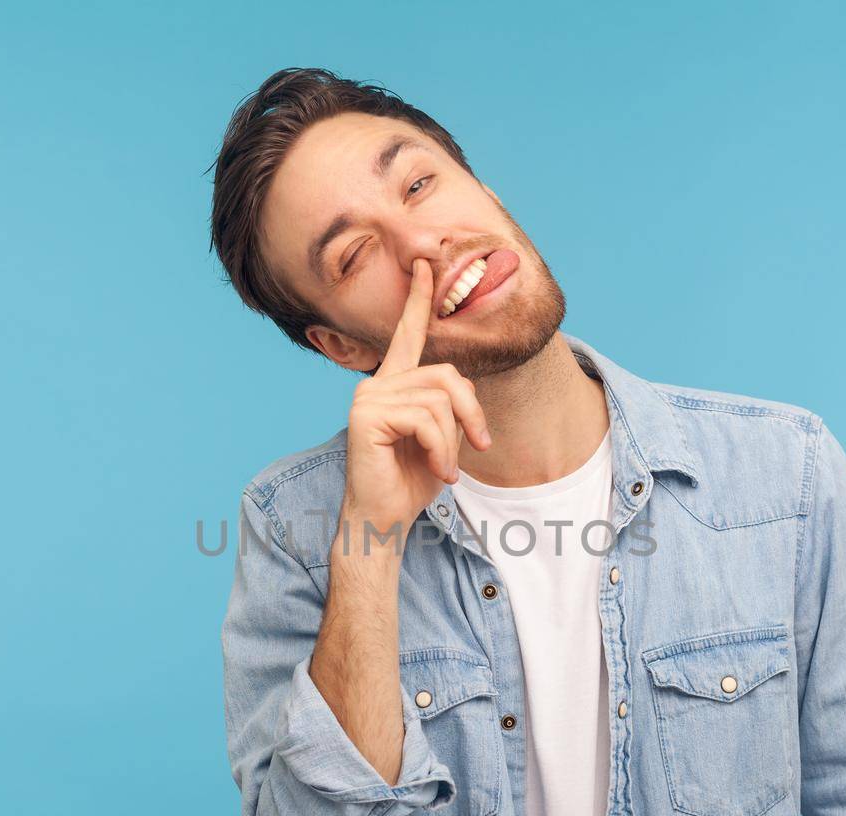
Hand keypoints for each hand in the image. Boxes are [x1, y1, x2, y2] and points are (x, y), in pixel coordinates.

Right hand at [339, 258, 492, 545]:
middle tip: (478, 446)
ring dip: (453, 440)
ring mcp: (367, 397)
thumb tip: (465, 386)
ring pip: (439, 399)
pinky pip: (425, 419)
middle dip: (472, 413)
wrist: (385, 520)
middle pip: (447, 375)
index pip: (408, 335)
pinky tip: (439, 473)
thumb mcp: (444, 438)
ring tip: (446, 468)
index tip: (425, 265)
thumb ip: (451, 405)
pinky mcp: (366, 416)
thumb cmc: (412, 482)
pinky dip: (442, 450)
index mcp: (394, 384)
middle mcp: (377, 384)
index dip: (418, 300)